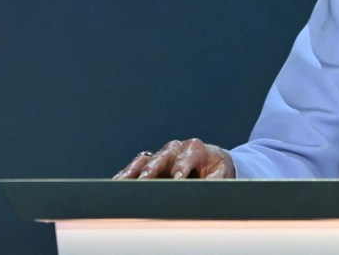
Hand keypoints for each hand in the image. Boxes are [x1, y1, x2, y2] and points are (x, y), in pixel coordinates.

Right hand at [112, 138, 235, 179]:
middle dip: (154, 167)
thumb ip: (215, 180)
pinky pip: (137, 165)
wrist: (211, 159)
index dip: (181, 168)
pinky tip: (117, 183)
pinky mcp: (151, 161)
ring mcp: (162, 154)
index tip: (177, 179)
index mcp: (195, 149)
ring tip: (122, 181)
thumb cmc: (216, 167)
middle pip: (162, 156)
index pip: (187, 158)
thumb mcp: (221, 173)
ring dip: (134, 170)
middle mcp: (176, 148)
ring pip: (146, 159)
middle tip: (145, 178)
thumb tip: (210, 189)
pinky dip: (127, 173)